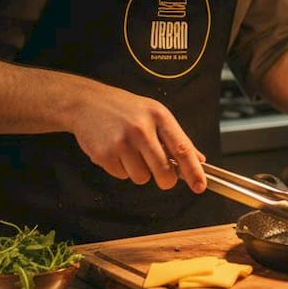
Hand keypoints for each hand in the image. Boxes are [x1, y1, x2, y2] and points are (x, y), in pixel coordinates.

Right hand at [68, 86, 206, 193]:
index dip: (194, 171)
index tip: (200, 186)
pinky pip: (122, 176)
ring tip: (130, 152)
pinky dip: (121, 169)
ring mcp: (121, 142)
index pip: (182, 148)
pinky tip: (116, 151)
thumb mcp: (155, 114)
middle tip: (163, 175)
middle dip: (166, 180)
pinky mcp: (104, 154)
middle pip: (163, 171)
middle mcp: (141, 128)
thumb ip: (177, 138)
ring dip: (139, 172)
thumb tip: (199, 159)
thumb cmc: (125, 109)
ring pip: (142, 178)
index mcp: (158, 116)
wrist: (87, 102)